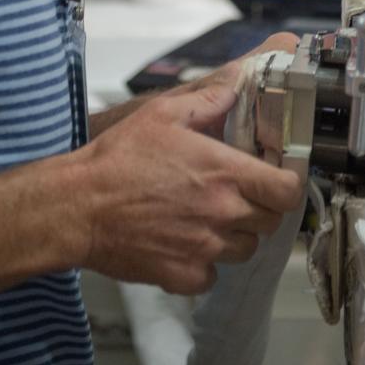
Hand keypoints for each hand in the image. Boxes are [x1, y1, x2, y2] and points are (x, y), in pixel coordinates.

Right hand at [78, 79, 302, 294]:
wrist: (78, 206)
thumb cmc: (118, 158)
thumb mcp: (163, 113)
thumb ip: (207, 101)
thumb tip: (234, 87)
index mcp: (224, 172)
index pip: (286, 191)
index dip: (287, 185)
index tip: (277, 180)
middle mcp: (221, 213)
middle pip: (270, 222)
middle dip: (260, 208)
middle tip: (237, 194)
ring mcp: (204, 249)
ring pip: (244, 249)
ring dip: (235, 235)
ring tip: (208, 217)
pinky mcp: (183, 276)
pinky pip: (212, 275)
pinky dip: (205, 263)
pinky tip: (185, 241)